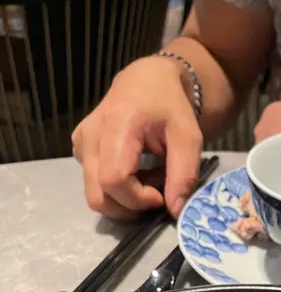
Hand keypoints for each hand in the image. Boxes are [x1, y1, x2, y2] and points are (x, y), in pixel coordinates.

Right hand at [72, 56, 202, 218]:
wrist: (149, 80)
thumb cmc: (171, 106)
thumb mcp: (189, 138)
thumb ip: (184, 175)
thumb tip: (175, 211)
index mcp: (116, 125)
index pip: (114, 180)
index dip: (138, 199)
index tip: (162, 196)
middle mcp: (90, 135)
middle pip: (98, 195)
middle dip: (130, 206)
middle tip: (156, 192)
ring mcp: (81, 142)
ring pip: (94, 194)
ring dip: (124, 199)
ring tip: (148, 179)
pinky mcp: (80, 148)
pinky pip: (93, 183)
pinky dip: (116, 190)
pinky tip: (136, 172)